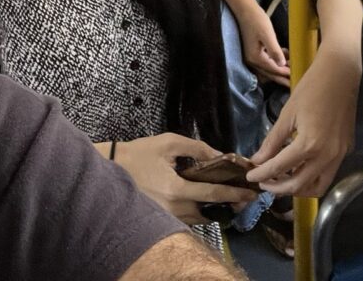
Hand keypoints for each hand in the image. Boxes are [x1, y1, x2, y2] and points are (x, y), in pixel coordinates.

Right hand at [117, 133, 257, 224]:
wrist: (112, 168)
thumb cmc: (140, 154)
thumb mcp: (168, 143)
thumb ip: (197, 148)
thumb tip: (220, 155)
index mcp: (176, 189)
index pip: (212, 194)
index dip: (234, 194)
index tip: (251, 193)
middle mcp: (174, 208)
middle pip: (209, 212)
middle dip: (228, 205)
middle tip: (244, 197)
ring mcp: (166, 217)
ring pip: (199, 218)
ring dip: (215, 210)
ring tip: (229, 198)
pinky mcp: (161, 219)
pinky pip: (187, 220)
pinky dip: (199, 212)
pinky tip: (207, 202)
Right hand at [235, 3, 290, 86]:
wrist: (245, 9)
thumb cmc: (256, 20)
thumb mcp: (268, 35)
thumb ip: (275, 50)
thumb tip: (282, 65)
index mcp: (255, 57)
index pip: (273, 69)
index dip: (285, 73)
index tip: (296, 77)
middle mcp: (252, 60)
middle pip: (269, 72)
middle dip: (282, 78)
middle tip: (294, 84)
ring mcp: (251, 55)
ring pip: (268, 67)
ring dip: (280, 69)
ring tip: (293, 70)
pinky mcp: (253, 50)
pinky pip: (266, 60)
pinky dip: (275, 60)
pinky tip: (285, 55)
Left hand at [248, 46, 359, 197]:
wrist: (340, 74)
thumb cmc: (311, 89)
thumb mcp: (287, 114)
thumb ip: (272, 141)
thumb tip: (257, 160)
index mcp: (309, 145)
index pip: (279, 168)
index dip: (262, 174)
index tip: (250, 177)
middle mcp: (326, 156)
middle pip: (299, 185)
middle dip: (278, 187)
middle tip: (263, 182)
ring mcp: (339, 155)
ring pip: (318, 186)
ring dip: (298, 188)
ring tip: (281, 179)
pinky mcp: (346, 151)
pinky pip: (328, 174)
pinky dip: (312, 178)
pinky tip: (299, 168)